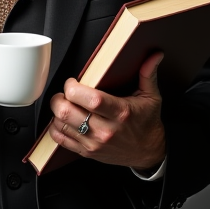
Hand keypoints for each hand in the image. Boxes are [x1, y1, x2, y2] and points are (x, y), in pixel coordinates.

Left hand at [48, 52, 165, 171]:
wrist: (149, 153)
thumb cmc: (147, 123)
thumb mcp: (151, 97)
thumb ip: (148, 74)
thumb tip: (154, 55)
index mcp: (120, 113)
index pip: (90, 99)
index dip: (73, 87)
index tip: (73, 82)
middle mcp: (105, 130)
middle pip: (67, 112)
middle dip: (59, 97)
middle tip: (64, 92)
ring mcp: (94, 143)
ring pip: (60, 124)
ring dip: (57, 111)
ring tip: (64, 104)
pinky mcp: (87, 152)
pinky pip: (61, 140)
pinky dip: (55, 127)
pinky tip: (62, 119)